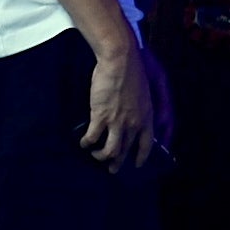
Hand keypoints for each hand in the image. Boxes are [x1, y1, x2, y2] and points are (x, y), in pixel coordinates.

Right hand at [80, 31, 167, 170]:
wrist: (120, 61)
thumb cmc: (132, 71)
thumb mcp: (143, 92)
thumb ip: (139, 108)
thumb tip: (133, 116)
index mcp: (146, 117)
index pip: (146, 144)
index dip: (141, 156)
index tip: (137, 165)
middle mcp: (133, 123)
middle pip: (125, 151)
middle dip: (117, 163)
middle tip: (112, 169)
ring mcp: (117, 122)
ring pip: (109, 151)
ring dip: (101, 156)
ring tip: (95, 156)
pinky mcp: (100, 116)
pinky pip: (92, 137)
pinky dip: (87, 143)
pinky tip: (83, 143)